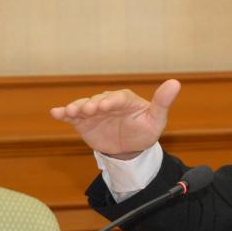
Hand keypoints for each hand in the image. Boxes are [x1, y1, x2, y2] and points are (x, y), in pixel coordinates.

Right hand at [50, 79, 180, 157]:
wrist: (130, 147)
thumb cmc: (145, 130)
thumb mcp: (156, 119)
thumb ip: (162, 102)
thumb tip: (176, 83)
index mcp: (125, 99)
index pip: (118, 98)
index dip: (112, 101)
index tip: (106, 106)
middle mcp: (107, 102)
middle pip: (98, 100)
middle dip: (93, 104)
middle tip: (89, 110)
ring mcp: (93, 111)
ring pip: (83, 107)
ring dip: (76, 108)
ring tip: (70, 112)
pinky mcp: (82, 122)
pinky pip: (72, 116)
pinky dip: (63, 113)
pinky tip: (55, 113)